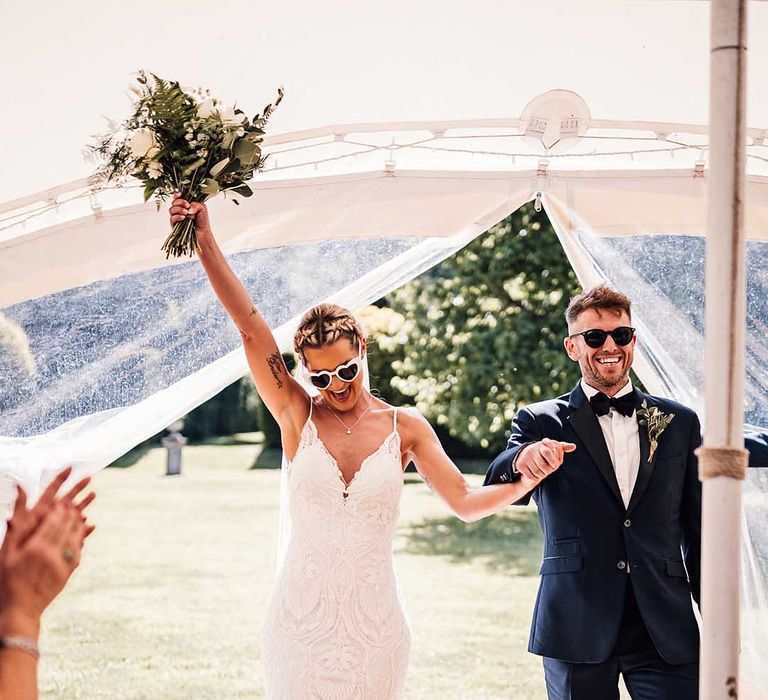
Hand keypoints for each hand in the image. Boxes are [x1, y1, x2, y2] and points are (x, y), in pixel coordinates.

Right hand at [0, 498, 87, 625]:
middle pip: (66, 528)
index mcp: (35, 549)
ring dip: (78, 525)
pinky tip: (80, 535)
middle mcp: (51, 555)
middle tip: (73, 503)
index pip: (52, 523)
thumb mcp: (5, 556)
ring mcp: (61, 565)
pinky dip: (80, 542)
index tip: (62, 501)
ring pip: (75, 539)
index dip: (59, 510)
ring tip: (80, 515)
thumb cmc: (7, 582)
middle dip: (70, 514)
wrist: (19, 610)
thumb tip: (11, 515)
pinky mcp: (67, 574)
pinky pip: (77, 553)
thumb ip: (13, 533)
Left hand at [9, 467, 95, 547]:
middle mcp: (49, 517)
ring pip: (73, 513)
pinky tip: (91, 526)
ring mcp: (56, 528)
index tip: (70, 467)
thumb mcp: (19, 523)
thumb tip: (18, 485)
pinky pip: (75, 532)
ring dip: (84, 503)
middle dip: (78, 487)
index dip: (61, 478)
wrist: (18, 570)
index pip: (51, 490)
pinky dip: (84, 528)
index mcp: (39, 510)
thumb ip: (20, 504)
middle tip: (89, 476)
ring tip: (94, 494)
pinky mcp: (61, 540)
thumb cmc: (16, 545)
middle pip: (66, 498)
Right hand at [169, 192, 211, 240]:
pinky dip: (177, 216)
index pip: (177, 197)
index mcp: (185, 204)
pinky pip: (172, 218)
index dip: (176, 194)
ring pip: (171, 209)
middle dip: (180, 202)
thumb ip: (196, 204)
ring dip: (178, 209)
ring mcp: (176, 217)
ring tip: (186, 212)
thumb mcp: (202, 208)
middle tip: (187, 205)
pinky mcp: (174, 224)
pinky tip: (183, 217)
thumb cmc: (202, 221)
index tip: (179, 194)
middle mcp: (179, 210)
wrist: (202, 233)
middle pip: (173, 202)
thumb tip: (188, 207)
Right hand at [516, 438, 575, 485]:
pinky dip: (533, 478)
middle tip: (546, 470)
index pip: (553, 461)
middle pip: (545, 468)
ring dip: (540, 475)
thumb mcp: (552, 448)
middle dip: (547, 471)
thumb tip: (574, 446)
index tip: (551, 464)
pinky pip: (530, 476)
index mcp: (542, 445)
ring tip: (540, 471)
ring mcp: (526, 457)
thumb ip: (562, 447)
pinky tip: (533, 474)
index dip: (553, 464)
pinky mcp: (520, 465)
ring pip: (538, 472)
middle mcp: (532, 449)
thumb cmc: (541, 452)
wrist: (523, 455)